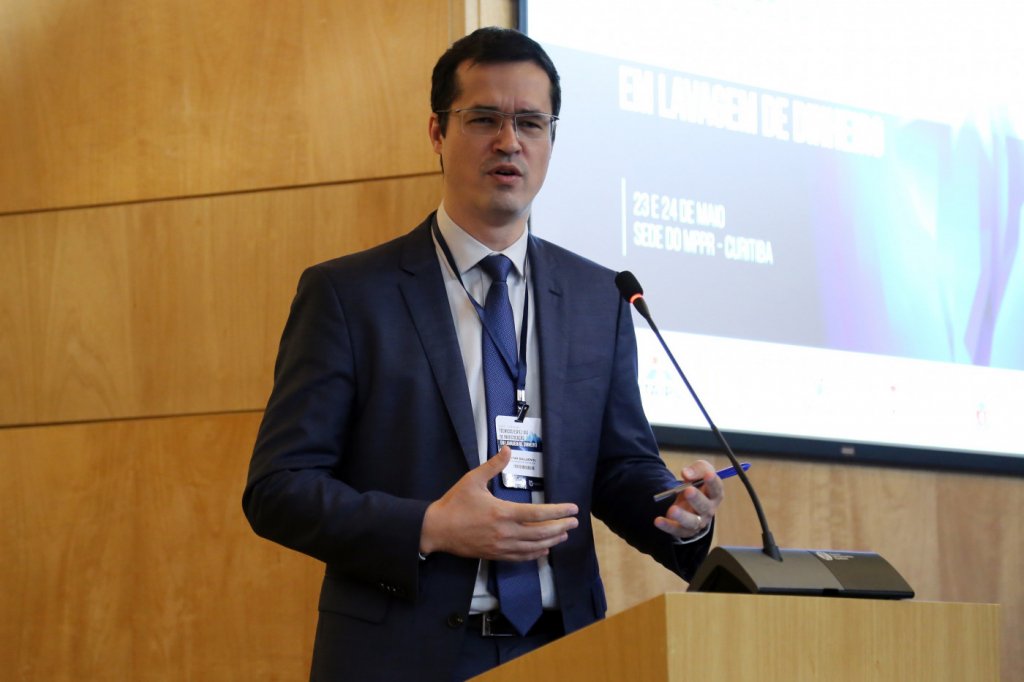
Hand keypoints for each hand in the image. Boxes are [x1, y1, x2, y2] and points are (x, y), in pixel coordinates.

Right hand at [420, 446, 578, 560]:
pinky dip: (535, 554)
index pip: (538, 513)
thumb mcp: (473, 480)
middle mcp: (505, 532)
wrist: (436, 529)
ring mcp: (501, 546)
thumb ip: (493, 465)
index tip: (573, 509)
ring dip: (552, 541)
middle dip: (561, 527)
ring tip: (563, 534)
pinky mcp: (495, 554)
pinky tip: (543, 550)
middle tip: (574, 522)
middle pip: (541, 533)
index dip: (558, 512)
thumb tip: (508, 449)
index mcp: (503, 512)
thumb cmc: (454, 504)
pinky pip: (521, 557)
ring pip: (534, 547)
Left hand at [654, 459, 722, 539]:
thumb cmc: (698, 482)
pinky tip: (658, 520)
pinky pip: (676, 529)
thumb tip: (686, 474)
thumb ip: (697, 469)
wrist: (689, 498)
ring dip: (682, 516)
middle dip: (697, 499)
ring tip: (672, 510)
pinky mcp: (684, 529)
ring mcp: (697, 522)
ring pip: (692, 522)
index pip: (716, 490)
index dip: (713, 482)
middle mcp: (708, 510)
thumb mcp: (701, 470)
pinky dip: (667, 526)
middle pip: (705, 507)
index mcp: (714, 495)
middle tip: (688, 490)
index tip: (708, 474)